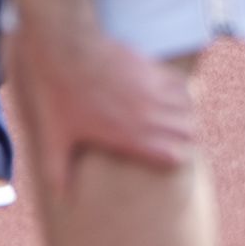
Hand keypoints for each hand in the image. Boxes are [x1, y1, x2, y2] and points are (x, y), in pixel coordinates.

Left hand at [8, 24, 197, 197]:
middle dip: (188, 137)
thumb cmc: (58, 94)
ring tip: (179, 116)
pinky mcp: (149, 68)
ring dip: (187, 113)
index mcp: (127, 136)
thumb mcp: (54, 136)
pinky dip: (182, 90)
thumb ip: (58, 169)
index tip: (173, 157)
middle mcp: (144, 115)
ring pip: (190, 107)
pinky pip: (180, 83)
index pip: (175, 157)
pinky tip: (173, 92)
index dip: (178, 159)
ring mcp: (149, 90)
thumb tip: (59, 198)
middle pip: (190, 132)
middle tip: (179, 136)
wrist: (63, 47)